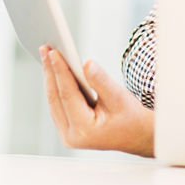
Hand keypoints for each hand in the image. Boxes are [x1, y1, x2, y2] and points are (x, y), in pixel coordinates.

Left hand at [39, 46, 154, 157]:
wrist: (138, 136)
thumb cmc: (131, 118)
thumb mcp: (119, 97)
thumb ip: (101, 80)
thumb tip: (86, 64)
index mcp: (84, 130)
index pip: (67, 95)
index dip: (60, 71)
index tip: (53, 52)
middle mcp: (71, 136)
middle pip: (55, 98)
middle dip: (50, 71)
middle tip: (45, 48)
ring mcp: (68, 135)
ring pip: (54, 101)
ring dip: (51, 76)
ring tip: (47, 54)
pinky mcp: (68, 129)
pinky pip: (58, 104)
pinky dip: (57, 85)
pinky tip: (54, 69)